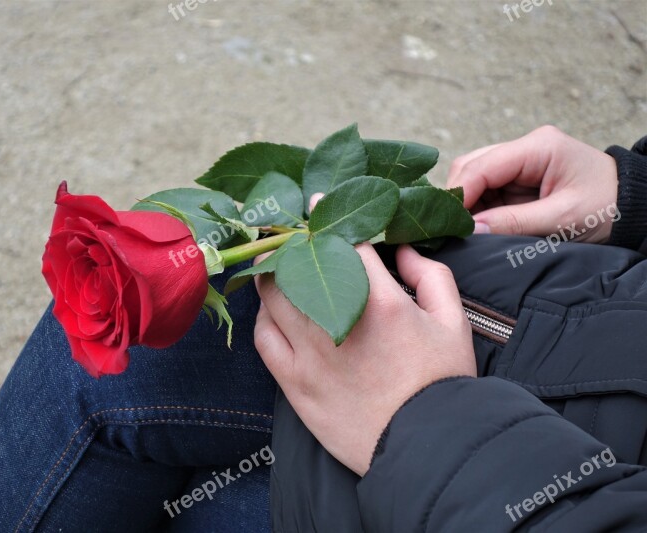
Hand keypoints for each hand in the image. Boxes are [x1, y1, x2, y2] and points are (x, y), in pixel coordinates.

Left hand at [254, 242, 475, 475]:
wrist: (426, 447)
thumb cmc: (443, 383)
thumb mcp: (454, 322)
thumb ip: (431, 277)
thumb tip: (400, 251)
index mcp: (380, 301)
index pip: (343, 243)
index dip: (326, 219)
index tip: (314, 206)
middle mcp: (338, 320)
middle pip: (294, 265)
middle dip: (287, 244)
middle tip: (285, 236)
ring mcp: (310, 353)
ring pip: (272, 298)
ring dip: (271, 276)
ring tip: (274, 267)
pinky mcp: (294, 383)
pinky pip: (264, 338)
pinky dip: (265, 318)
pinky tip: (274, 313)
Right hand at [446, 125, 618, 242]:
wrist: (635, 207)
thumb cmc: (608, 208)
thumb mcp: (562, 219)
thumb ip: (513, 223)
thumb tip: (470, 230)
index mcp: (538, 147)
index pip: (482, 166)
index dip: (458, 194)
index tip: (445, 222)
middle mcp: (525, 148)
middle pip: (471, 166)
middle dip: (457, 197)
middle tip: (450, 229)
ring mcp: (521, 161)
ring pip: (473, 176)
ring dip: (465, 203)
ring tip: (462, 230)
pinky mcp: (519, 177)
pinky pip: (486, 188)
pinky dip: (476, 207)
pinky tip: (475, 225)